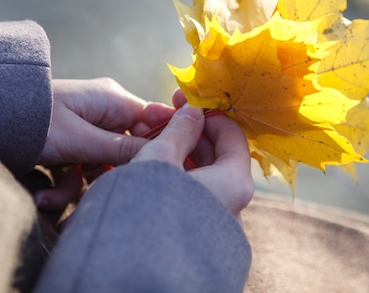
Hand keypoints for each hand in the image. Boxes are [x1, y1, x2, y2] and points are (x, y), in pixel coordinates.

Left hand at [35, 78, 171, 209]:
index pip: (155, 122)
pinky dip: (61, 186)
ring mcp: (86, 130)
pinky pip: (79, 171)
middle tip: (103, 191)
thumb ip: (123, 150)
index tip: (167, 171)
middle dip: (109, 175)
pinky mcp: (69, 147)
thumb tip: (165, 152)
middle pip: (128, 150)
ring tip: (50, 197)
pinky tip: (42, 196)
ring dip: (77, 186)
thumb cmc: (35, 122)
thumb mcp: (81, 141)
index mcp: (113, 101)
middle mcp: (103, 113)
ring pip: (101, 167)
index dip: (162, 146)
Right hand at [132, 97, 253, 221]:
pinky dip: (175, 175)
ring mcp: (214, 221)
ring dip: (177, 151)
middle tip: (160, 115)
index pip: (231, 135)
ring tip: (147, 137)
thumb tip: (192, 111)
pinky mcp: (196, 233)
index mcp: (235, 183)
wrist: (133, 268)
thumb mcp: (160, 158)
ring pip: (201, 174)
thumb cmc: (150, 207)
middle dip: (188, 131)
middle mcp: (232, 204)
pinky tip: (150, 164)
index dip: (207, 112)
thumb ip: (180, 131)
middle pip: (215, 155)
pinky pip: (191, 194)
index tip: (182, 100)